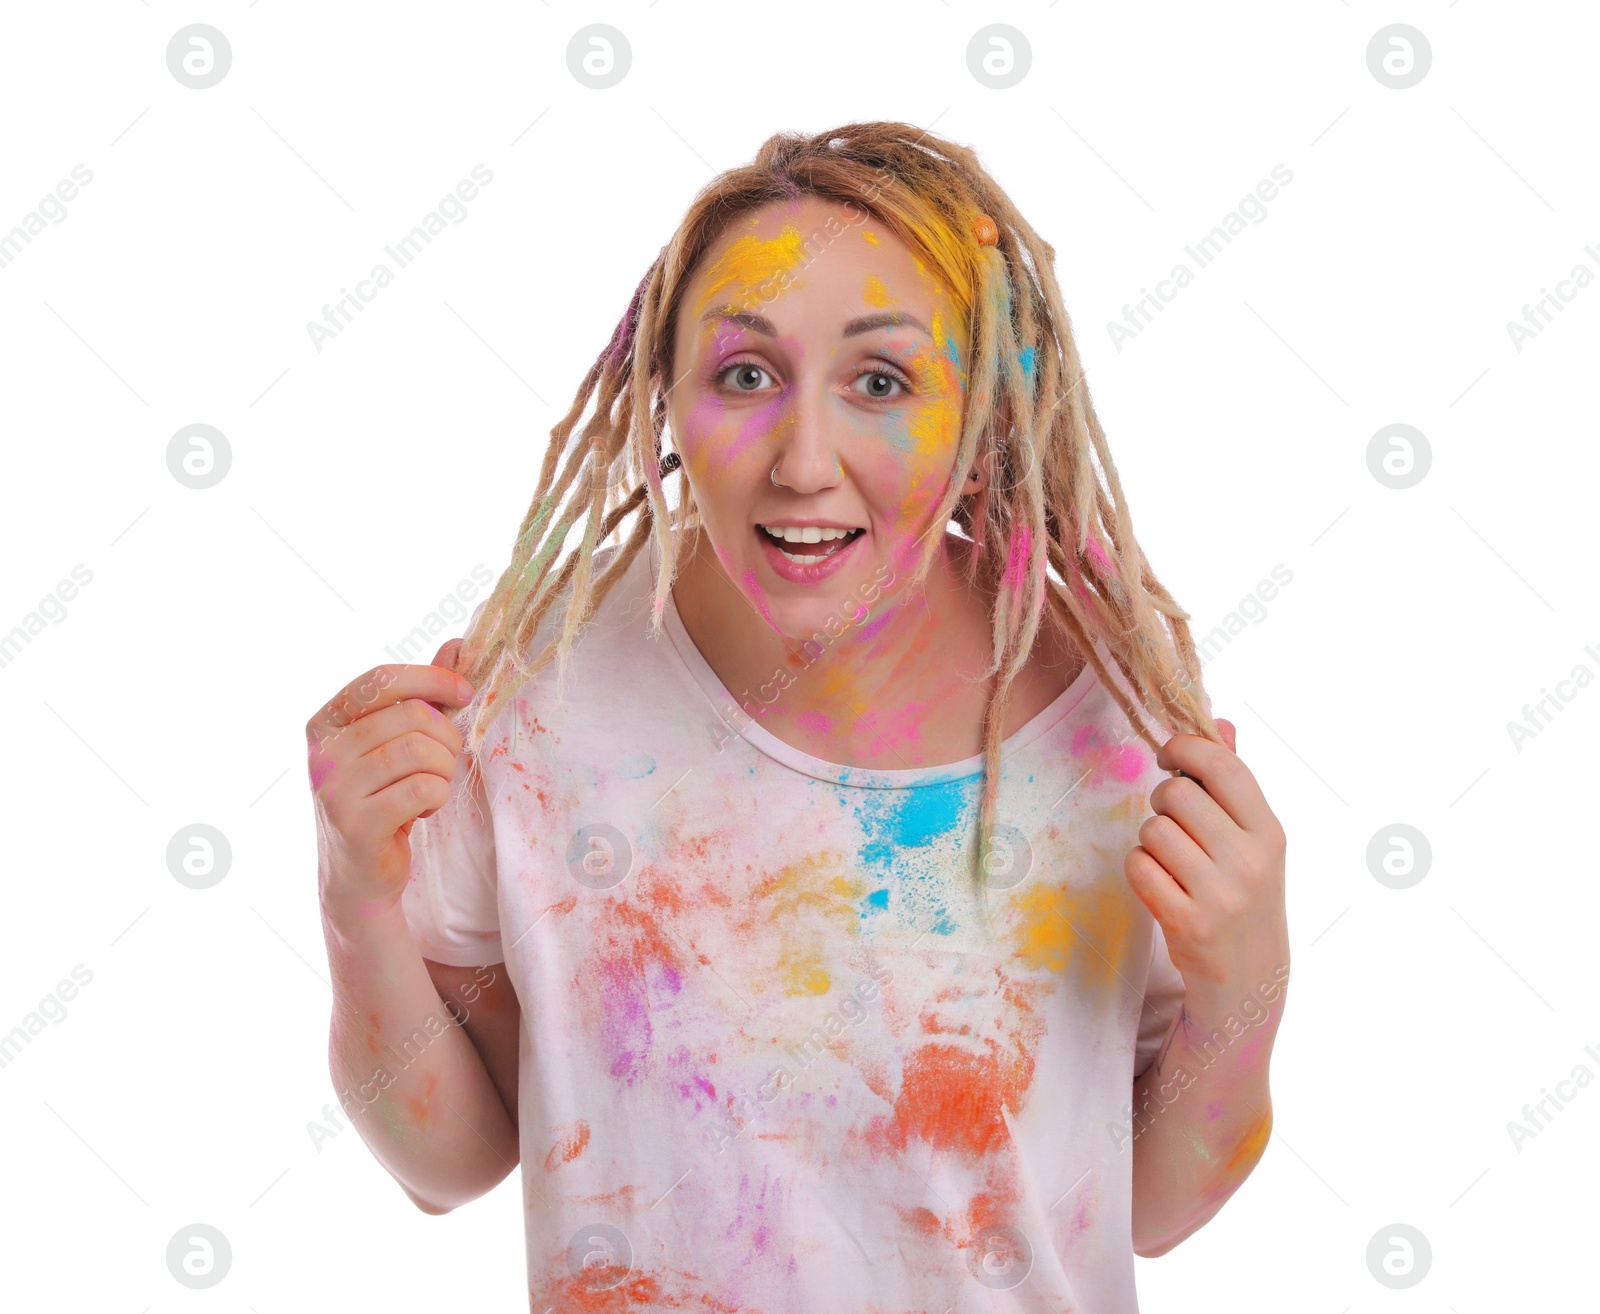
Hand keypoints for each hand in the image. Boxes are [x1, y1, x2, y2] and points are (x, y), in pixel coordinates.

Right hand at [308, 640, 473, 920]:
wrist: (359, 875)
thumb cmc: (382, 799)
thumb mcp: (397, 742)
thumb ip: (422, 694)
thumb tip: (456, 644)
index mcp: (325, 722)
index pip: (382, 679)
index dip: (431, 679)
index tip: (464, 693)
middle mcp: (322, 752)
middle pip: (411, 716)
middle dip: (447, 738)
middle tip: (445, 762)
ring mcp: (334, 788)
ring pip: (421, 751)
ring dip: (444, 770)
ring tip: (432, 787)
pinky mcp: (355, 824)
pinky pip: (424, 788)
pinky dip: (439, 797)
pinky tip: (424, 809)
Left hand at [1123, 719, 1288, 1021]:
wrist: (1249, 980)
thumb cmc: (1243, 894)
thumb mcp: (1253, 840)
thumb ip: (1234, 781)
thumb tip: (1220, 721)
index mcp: (1270, 831)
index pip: (1222, 766)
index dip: (1184, 749)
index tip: (1170, 757)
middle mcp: (1251, 861)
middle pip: (1176, 794)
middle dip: (1163, 802)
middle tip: (1174, 823)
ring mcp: (1222, 895)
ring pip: (1153, 830)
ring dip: (1150, 841)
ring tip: (1171, 859)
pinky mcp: (1189, 924)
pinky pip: (1139, 868)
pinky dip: (1140, 870)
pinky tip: (1159, 883)